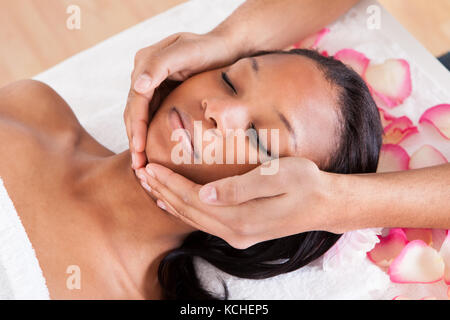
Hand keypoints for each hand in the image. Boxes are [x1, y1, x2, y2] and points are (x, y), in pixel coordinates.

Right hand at [124, 31, 237, 169]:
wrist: (228, 48)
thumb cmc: (210, 49)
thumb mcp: (187, 52)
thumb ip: (161, 65)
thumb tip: (137, 86)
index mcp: (145, 62)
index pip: (136, 99)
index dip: (136, 125)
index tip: (139, 148)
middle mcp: (145, 74)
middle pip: (133, 111)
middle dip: (135, 139)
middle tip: (138, 167)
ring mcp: (153, 84)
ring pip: (140, 117)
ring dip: (139, 140)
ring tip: (141, 166)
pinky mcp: (162, 93)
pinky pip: (152, 116)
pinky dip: (150, 134)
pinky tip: (152, 153)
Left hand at [136, 158, 341, 248]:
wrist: (325, 205)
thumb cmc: (305, 183)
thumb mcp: (277, 177)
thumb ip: (240, 187)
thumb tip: (206, 193)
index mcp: (241, 217)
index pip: (194, 198)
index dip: (170, 182)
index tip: (150, 166)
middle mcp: (236, 231)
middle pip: (188, 210)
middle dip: (162, 191)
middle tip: (140, 172)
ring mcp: (238, 235)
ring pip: (194, 218)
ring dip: (170, 201)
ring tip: (150, 185)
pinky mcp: (242, 233)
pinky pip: (204, 222)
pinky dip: (184, 211)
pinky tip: (173, 203)